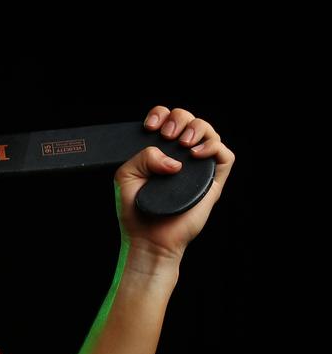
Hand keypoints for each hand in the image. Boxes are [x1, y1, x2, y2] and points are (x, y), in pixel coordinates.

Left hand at [113, 106, 234, 261]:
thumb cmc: (136, 210)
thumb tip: (173, 159)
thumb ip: (142, 157)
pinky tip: (196, 155)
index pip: (167, 119)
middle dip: (179, 118)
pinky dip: (214, 148)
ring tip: (183, 144)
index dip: (161, 114)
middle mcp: (180, 157)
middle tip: (168, 135)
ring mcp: (197, 169)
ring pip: (210, 133)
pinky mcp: (213, 183)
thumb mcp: (126, 176)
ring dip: (197, 129)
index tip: (151, 126)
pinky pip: (225, 156)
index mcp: (159, 152)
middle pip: (190, 120)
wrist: (149, 238)